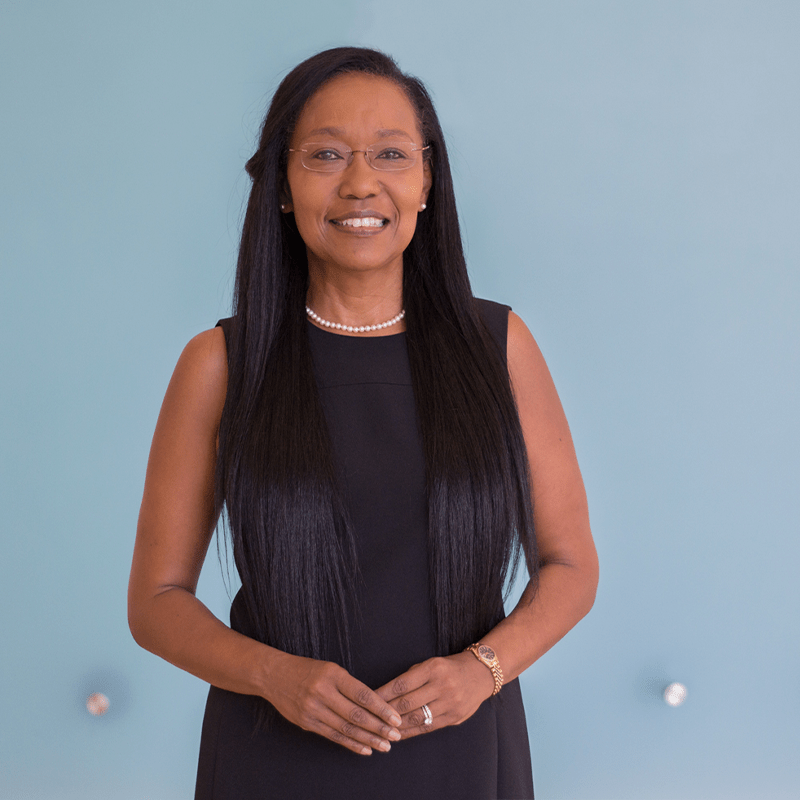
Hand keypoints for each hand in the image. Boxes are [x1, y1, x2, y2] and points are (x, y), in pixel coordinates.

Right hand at [268, 653, 402, 754]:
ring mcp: (313, 709)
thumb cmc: (308, 670)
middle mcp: (323, 692)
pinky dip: (351, 744)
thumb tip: (375, 707)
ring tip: (384, 746)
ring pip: (346, 728)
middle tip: (396, 736)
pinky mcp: (307, 723)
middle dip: (379, 727)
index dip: (381, 709)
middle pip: (356, 714)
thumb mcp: (330, 669)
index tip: (396, 719)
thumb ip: (349, 686)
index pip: (363, 695)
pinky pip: (333, 736)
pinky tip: (365, 749)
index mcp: (333, 674)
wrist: (274, 675)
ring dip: (368, 739)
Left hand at [375, 651, 494, 739]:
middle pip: (407, 703)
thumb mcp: (431, 664)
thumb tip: (385, 694)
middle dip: (386, 712)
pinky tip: (398, 734)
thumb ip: (411, 677)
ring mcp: (450, 703)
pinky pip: (428, 728)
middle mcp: (442, 685)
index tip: (369, 700)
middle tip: (369, 718)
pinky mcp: (455, 717)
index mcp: (433, 668)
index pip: (402, 684)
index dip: (383, 694)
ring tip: (380, 730)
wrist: (480, 674)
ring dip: (396, 726)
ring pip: (417, 718)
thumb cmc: (449, 667)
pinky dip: (410, 732)